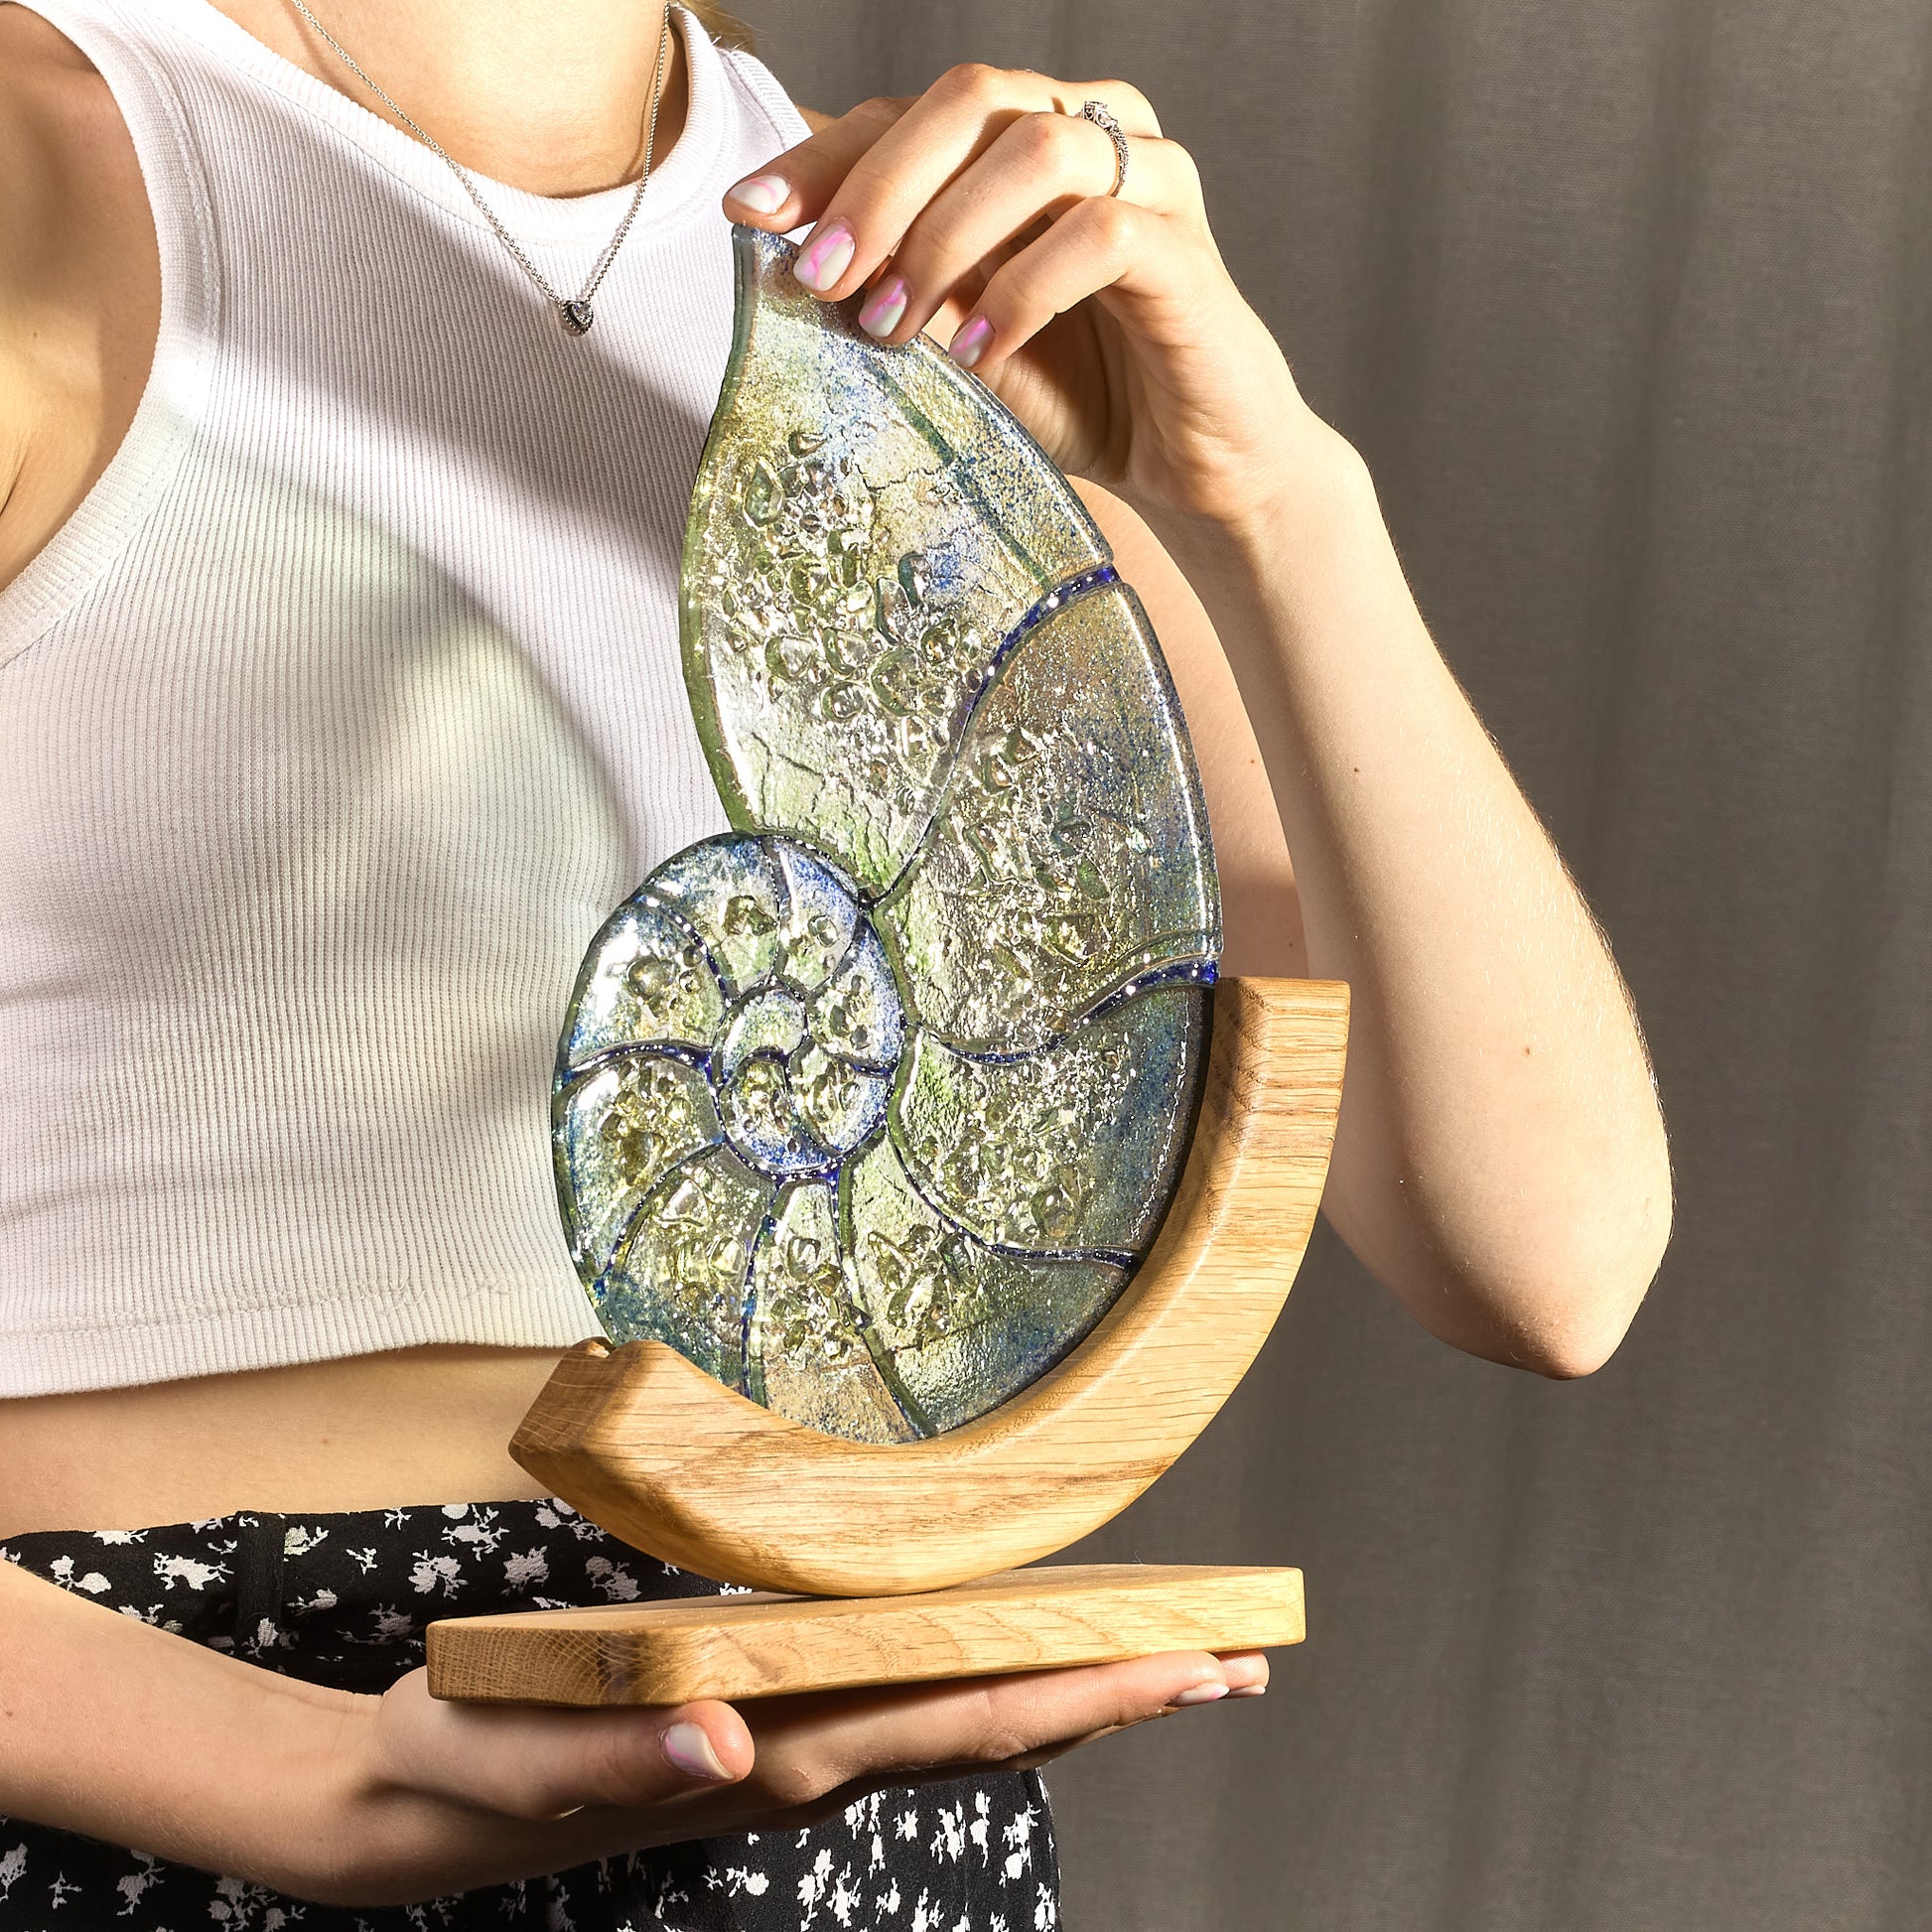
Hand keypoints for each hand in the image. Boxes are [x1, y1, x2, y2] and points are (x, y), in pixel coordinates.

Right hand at [302, 1649, 1266, 1906]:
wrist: (430, 1809)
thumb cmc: (473, 1758)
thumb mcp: (517, 1747)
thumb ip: (613, 1754)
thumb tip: (723, 1747)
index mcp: (773, 1755)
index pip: (954, 1722)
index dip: (1075, 1694)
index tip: (1183, 1668)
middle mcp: (809, 1763)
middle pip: (994, 1728)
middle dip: (1121, 1698)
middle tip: (1241, 1665)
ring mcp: (801, 1756)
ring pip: (969, 1726)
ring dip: (1079, 1696)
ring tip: (1178, 1668)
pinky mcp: (781, 1736)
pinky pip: (919, 1713)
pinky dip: (1002, 1688)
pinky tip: (1036, 1668)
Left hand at [725, 66, 1343, 535]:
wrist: (1190, 468)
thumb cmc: (1077, 394)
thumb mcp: (957, 336)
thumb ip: (896, 284)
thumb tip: (793, 259)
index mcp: (1030, 133)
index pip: (912, 112)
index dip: (826, 157)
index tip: (751, 217)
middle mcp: (1095, 132)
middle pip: (971, 97)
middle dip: (879, 187)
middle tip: (826, 278)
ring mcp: (1152, 182)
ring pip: (1034, 149)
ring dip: (945, 236)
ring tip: (894, 325)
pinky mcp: (1187, 254)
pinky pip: (1100, 237)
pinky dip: (1022, 292)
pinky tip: (981, 354)